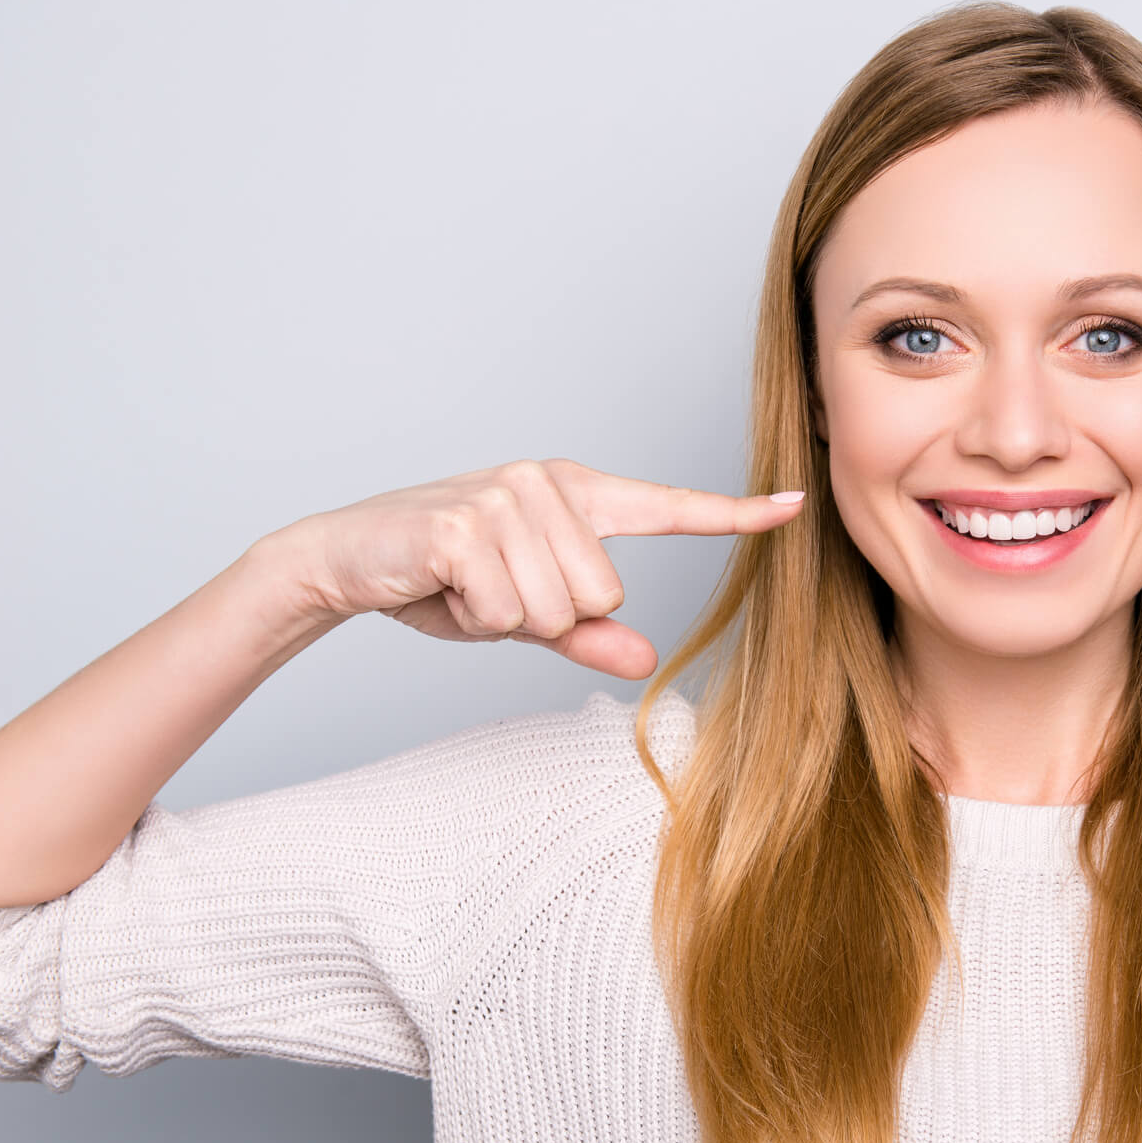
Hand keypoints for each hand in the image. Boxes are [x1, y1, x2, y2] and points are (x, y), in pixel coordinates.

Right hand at [266, 458, 805, 678]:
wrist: (346, 558)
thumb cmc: (442, 581)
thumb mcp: (525, 614)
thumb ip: (588, 634)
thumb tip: (647, 659)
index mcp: (575, 495)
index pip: (669, 509)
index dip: (735, 515)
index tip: (795, 506)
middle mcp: (548, 483)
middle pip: (606, 594)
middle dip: (546, 616)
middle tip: (491, 590)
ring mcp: (507, 497)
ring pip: (560, 608)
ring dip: (507, 617)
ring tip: (465, 586)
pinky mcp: (467, 524)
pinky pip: (510, 608)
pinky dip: (473, 615)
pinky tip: (442, 583)